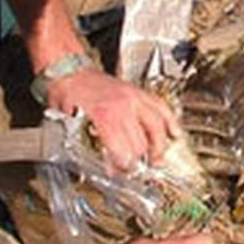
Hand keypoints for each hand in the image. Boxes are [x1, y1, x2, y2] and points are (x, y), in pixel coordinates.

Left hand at [48, 68, 179, 170]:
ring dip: (158, 147)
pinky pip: (162, 108)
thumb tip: (105, 167)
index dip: (122, 167)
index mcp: (105, 115)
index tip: (119, 173)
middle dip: (138, 161)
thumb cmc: (68, 94)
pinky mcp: (139, 92)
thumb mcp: (69, 125)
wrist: (69, 70)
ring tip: (157, 160)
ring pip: (157, 127)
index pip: (123, 151)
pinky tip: (175, 133)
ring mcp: (134, 98)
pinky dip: (171, 122)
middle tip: (133, 169)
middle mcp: (123, 106)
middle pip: (140, 143)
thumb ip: (87, 148)